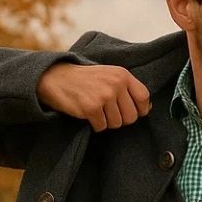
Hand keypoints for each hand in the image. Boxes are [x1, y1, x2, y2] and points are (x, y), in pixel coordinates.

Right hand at [36, 63, 150, 131]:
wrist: (54, 77)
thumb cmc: (85, 80)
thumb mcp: (109, 76)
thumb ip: (128, 89)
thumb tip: (147, 108)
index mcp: (122, 74)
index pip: (144, 98)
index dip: (139, 110)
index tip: (130, 111)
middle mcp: (115, 84)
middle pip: (131, 116)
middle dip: (120, 119)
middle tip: (106, 111)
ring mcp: (104, 95)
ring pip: (117, 124)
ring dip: (106, 122)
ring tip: (95, 109)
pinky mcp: (91, 107)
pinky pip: (102, 127)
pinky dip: (94, 125)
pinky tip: (87, 113)